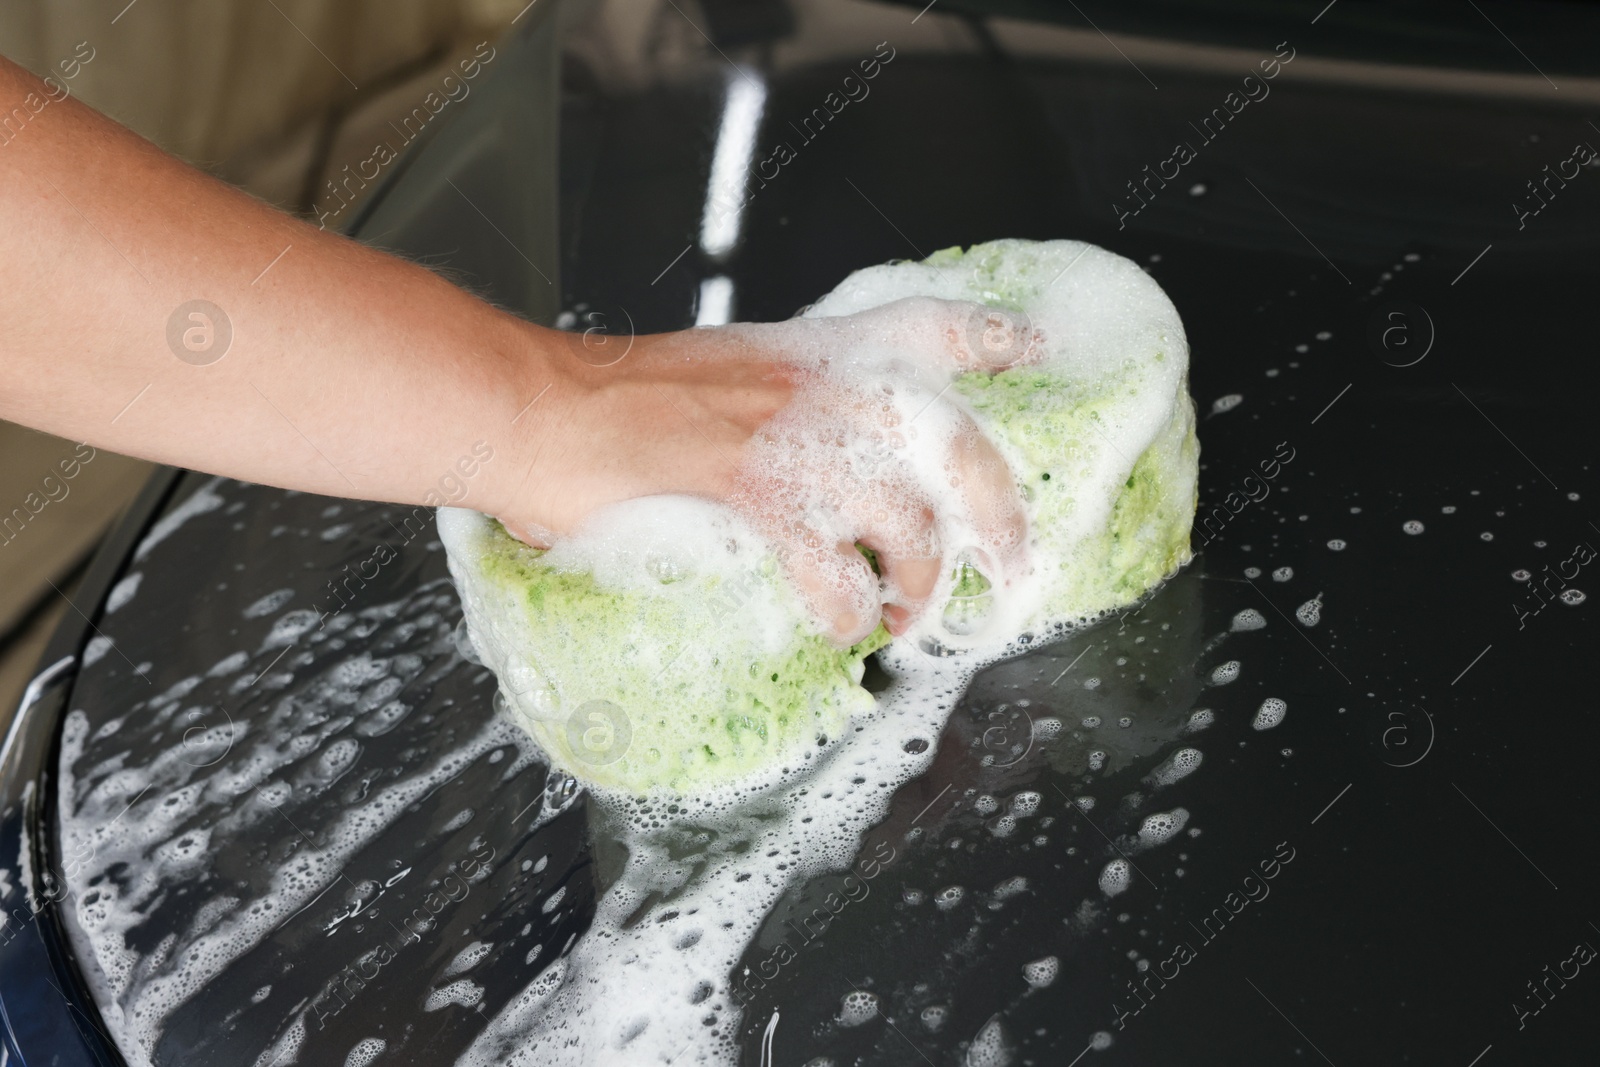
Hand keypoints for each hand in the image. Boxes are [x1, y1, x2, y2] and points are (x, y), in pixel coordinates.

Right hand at [495, 297, 1041, 645]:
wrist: (539, 408)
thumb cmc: (611, 397)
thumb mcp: (720, 373)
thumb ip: (778, 405)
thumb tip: (807, 463)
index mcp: (815, 350)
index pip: (926, 325)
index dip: (989, 336)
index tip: (1031, 345)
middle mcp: (823, 385)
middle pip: (954, 443)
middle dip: (997, 512)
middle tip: (1009, 559)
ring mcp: (795, 438)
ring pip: (907, 522)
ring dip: (916, 583)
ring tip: (901, 616)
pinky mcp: (757, 495)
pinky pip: (832, 569)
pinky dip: (843, 609)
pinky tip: (836, 624)